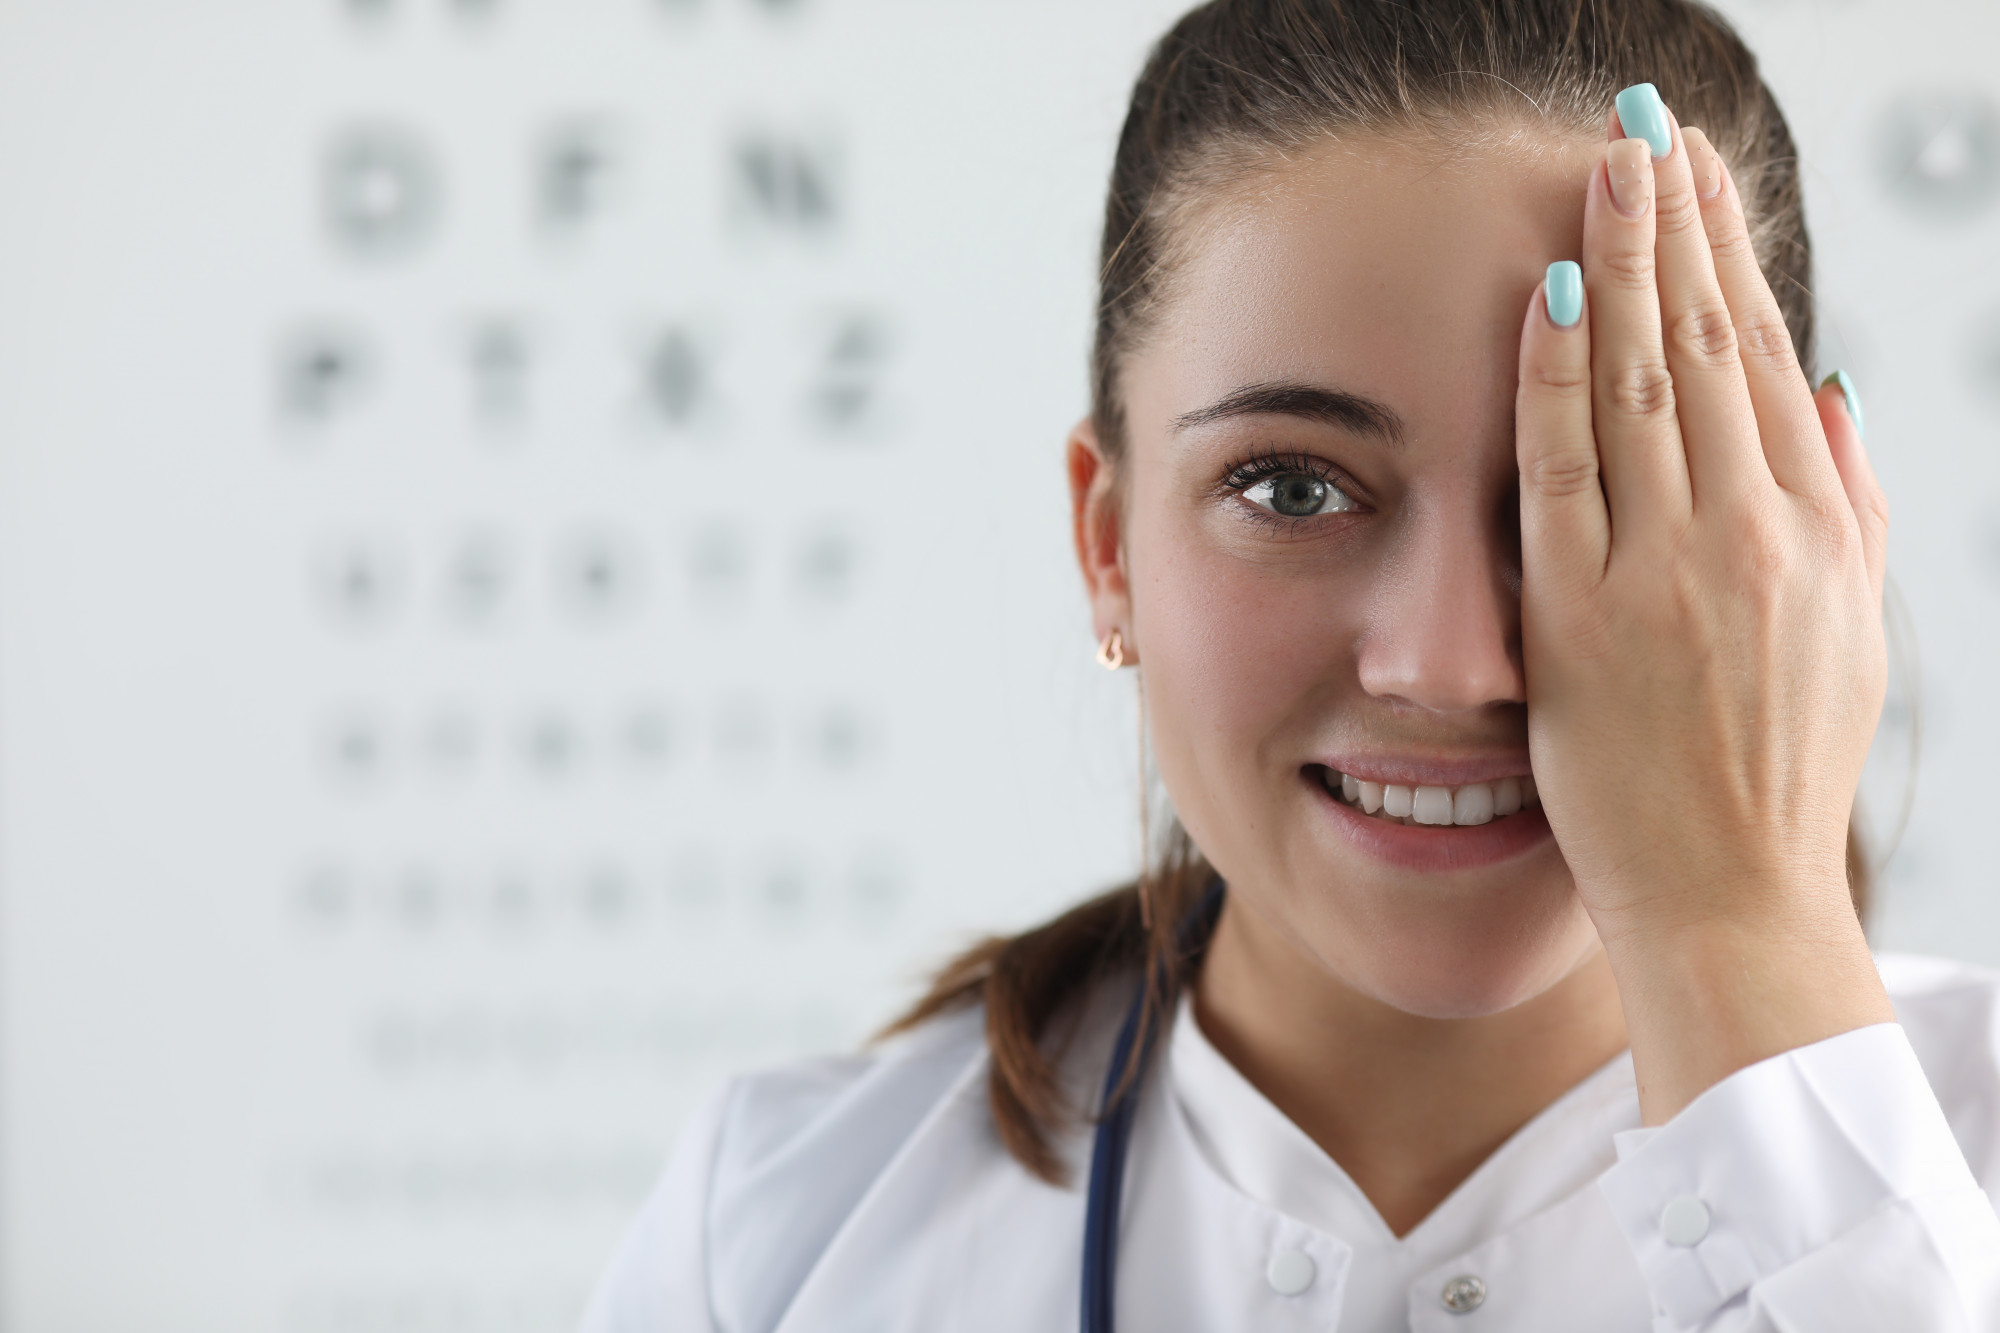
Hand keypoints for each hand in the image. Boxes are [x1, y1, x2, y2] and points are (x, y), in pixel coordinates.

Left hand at [1514, 88, 1894, 1122]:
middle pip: (1712, 345)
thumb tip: (1831, 388)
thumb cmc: (1779, 774)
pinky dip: (1560, 381)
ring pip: (1649, 385)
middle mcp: (1755, 535)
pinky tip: (1550, 296)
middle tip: (1644, 124)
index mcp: (1819, 530)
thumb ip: (1848, 506)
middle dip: (1676, 225)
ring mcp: (1671, 575)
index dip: (1729, 255)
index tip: (1698, 174)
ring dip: (1627, 263)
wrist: (1737, 903)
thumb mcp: (1850, 632)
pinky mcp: (1586, 623)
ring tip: (1607, 164)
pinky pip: (1568, 474)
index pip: (1766, 356)